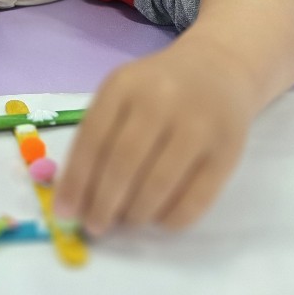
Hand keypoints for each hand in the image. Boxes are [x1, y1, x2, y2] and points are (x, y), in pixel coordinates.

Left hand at [52, 36, 256, 235]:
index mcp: (125, 85)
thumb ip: (98, 134)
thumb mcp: (122, 93)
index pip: (93, 139)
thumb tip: (76, 196)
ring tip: (125, 221)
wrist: (218, 68)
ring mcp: (198, 125)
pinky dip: (171, 218)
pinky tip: (159, 219)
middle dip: (103, 203)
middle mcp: (161, 100)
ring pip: (158, 183)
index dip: (76, 180)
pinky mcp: (228, 151)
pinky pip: (196, 198)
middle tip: (95, 226)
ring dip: (135, 213)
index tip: (65, 212)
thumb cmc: (157, 88)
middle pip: (124, 163)